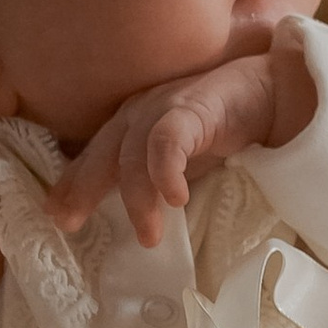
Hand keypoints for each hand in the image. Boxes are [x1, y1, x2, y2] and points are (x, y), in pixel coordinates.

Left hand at [50, 40, 318, 245]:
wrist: (272, 92)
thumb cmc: (223, 127)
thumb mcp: (177, 160)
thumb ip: (150, 180)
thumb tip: (133, 220)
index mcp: (131, 125)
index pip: (94, 155)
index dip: (72, 184)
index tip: (55, 216)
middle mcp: (139, 112)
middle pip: (102, 153)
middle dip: (83, 187)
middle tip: (69, 223)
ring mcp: (165, 107)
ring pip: (133, 153)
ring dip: (138, 197)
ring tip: (149, 236)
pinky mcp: (194, 108)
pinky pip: (168, 140)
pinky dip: (167, 170)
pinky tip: (176, 198)